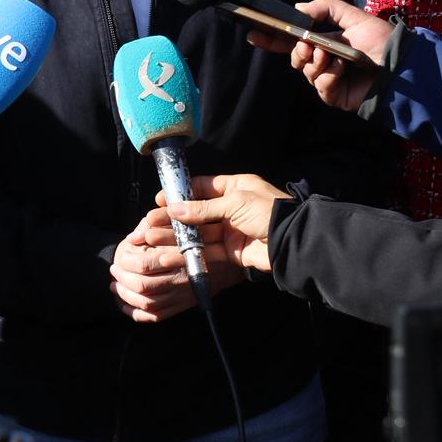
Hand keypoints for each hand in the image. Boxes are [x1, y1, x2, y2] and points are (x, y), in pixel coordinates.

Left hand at [110, 209, 242, 321]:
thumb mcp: (182, 223)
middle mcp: (182, 280)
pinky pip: (157, 316)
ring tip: (116, 285)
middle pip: (144, 287)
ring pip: (148, 304)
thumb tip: (133, 236)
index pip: (146, 265)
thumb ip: (155, 224)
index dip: (127, 262)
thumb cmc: (204, 234)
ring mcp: (183, 296)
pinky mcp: (183, 305)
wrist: (231, 258)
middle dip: (123, 279)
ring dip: (126, 297)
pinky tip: (126, 305)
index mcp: (181, 258)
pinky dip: (137, 314)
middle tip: (114, 271)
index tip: (120, 256)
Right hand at [159, 173, 286, 271]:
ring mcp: (231, 230)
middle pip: (196, 212)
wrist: (291, 242)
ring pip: (199, 233)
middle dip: (173, 218)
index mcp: (235, 187)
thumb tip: (174, 208)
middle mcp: (231, 207)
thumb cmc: (268, 212)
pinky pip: (207, 251)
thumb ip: (203, 208)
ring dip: (176, 236)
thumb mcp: (234, 203)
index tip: (160, 201)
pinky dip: (190, 253)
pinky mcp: (232, 251)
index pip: (202, 187)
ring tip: (153, 239)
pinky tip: (171, 253)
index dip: (181, 194)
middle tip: (150, 223)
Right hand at [246, 0, 390, 110]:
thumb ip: (326, 7)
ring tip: (331, 56)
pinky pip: (320, 85)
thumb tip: (297, 7)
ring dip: (315, 62)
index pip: (294, 40)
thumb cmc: (380, 41)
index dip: (274, 38)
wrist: (399, 66)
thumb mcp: (353, 16)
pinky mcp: (335, 95)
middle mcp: (325, 60)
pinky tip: (341, 69)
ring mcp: (329, 79)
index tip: (254, 33)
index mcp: (326, 41)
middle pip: (295, 57)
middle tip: (308, 45)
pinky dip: (328, 75)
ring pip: (305, 71)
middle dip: (297, 51)